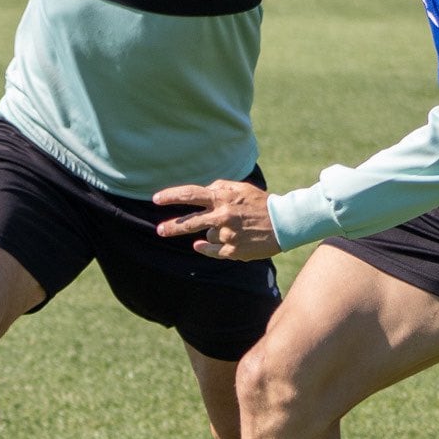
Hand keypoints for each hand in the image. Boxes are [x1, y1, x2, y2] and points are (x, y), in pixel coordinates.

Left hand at [153, 180, 278, 261]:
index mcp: (223, 198)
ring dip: (213, 232)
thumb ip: (219, 187)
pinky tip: (202, 245)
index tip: (156, 199)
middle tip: (160, 231)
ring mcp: (227, 235)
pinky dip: (207, 247)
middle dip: (172, 227)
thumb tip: (203, 191)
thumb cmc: (260, 202)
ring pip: (207, 235)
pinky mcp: (233, 251)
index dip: (171, 196)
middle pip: (190, 222)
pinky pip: (212, 250)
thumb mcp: (240, 188)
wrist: (283, 223)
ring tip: (231, 229)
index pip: (191, 194)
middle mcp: (222, 216)